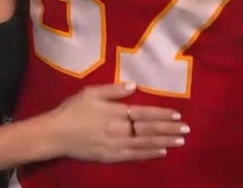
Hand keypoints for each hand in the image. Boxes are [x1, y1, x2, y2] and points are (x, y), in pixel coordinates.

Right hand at [44, 82, 187, 162]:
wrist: (55, 135)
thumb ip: (113, 90)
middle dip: (169, 129)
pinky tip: (161, 152)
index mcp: (115, 112)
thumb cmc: (73, 110)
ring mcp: (116, 146)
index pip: (145, 113)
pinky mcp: (111, 157)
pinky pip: (134, 156)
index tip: (178, 115)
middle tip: (187, 130)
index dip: (162, 114)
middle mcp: (119, 130)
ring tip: (180, 141)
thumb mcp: (91, 93)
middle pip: (149, 130)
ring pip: (145, 144)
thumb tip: (134, 86)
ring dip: (164, 142)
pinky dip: (149, 154)